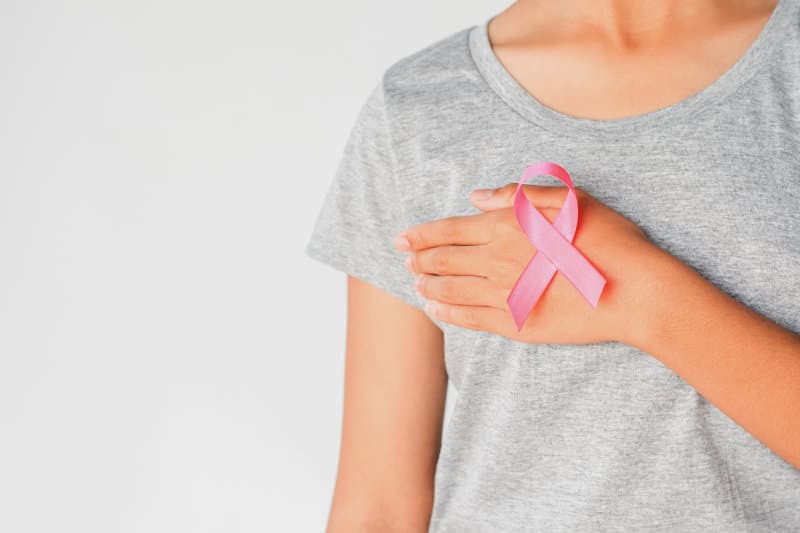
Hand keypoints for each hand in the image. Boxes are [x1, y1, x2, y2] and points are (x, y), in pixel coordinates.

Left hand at [394, 183, 664, 345]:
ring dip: (428, 286)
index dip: (420, 235)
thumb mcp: (569, 200)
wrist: (635, 290)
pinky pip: (470, 319)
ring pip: (451, 292)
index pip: (449, 230)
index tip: (401, 239)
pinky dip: (446, 314)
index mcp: (507, 227)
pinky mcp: (515, 324)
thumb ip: (518, 195)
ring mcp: (504, 295)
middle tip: (405, 261)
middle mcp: (497, 261)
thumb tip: (477, 196)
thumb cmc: (609, 239)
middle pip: (444, 261)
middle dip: (419, 260)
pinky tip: (435, 311)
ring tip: (416, 284)